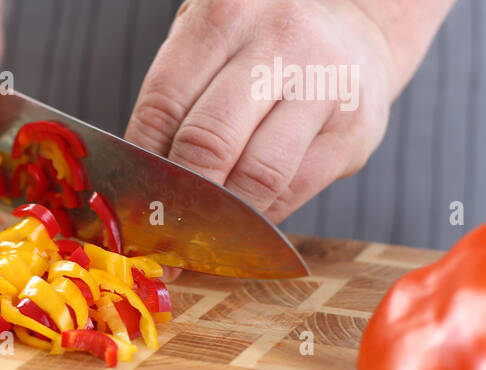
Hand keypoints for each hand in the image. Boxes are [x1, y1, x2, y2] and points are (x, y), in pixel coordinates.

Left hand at [124, 0, 452, 222]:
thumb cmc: (259, 46)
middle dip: (179, 197)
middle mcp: (279, 43)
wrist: (356, 31)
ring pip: (258, 176)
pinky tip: (241, 222)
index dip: (141, 166)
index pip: (163, 106)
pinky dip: (259, 216)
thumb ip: (175, 100)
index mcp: (225, 17)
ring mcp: (325, 85)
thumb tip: (137, 183)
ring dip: (221, 217)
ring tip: (199, 232)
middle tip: (160, 227)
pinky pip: (295, 190)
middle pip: (209, 143)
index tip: (130, 202)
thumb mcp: (210, 46)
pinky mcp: (354, 130)